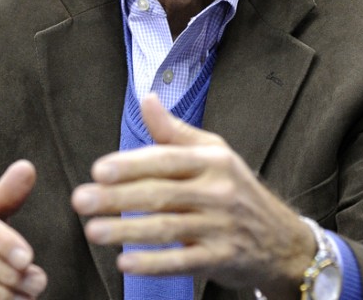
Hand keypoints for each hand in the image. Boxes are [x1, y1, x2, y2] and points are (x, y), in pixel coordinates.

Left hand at [71, 95, 315, 297]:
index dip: (132, 165)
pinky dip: (153, 263)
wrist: (282, 239)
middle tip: (81, 201)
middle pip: (162, 193)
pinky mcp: (221, 258)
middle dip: (118, 197)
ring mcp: (222, 226)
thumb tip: (147, 98)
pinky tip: (125, 262)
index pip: (168, 160)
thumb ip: (175, 132)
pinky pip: (183, 260)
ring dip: (127, 230)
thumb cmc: (237, 191)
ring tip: (93, 231)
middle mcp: (219, 190)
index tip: (99, 170)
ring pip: (168, 227)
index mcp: (214, 160)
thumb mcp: (214, 154)